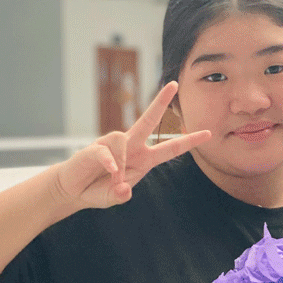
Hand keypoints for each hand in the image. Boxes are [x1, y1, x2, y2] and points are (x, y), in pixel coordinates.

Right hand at [53, 82, 210, 208]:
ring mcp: (113, 144)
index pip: (171, 148)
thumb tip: (125, 189)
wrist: (73, 190)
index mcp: (144, 159)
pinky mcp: (96, 146)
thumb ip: (121, 196)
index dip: (189, 141)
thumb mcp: (114, 198)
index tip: (208, 133)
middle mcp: (131, 146)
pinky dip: (110, 163)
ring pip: (124, 142)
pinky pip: (107, 152)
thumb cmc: (98, 190)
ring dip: (122, 166)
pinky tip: (111, 172)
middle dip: (161, 101)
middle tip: (174, 84)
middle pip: (148, 120)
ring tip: (113, 180)